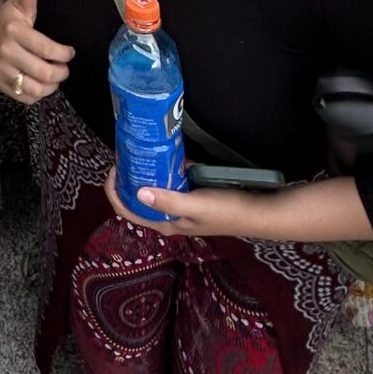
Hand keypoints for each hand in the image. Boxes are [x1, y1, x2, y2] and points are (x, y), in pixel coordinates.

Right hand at [0, 0, 70, 103]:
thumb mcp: (20, 4)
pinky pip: (24, 97)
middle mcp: (5, 53)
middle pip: (44, 73)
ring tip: (55, 76)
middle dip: (61, 72)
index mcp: (13, 32)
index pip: (46, 50)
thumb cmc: (9, 17)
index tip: (69, 52)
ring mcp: (0, 70)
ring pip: (35, 88)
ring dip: (51, 85)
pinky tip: (41, 83)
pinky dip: (38, 93)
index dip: (63, 54)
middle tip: (64, 67)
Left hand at [103, 166, 255, 236]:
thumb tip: (137, 193)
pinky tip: (164, 152)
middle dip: (128, 178)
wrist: (258, 210)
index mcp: (165, 224)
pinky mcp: (192, 194)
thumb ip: (167, 200)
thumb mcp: (194, 205)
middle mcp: (168, 216)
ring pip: (154, 187)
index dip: (114, 191)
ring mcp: (180, 205)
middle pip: (138, 198)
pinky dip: (165, 168)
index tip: (114, 169)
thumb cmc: (226, 211)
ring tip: (139, 150)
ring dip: (146, 171)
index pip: (128, 211)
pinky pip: (171, 180)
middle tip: (125, 154)